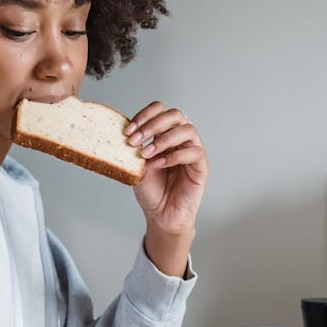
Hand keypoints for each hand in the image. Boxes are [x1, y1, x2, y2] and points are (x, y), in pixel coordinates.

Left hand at [126, 102, 208, 276]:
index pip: (160, 110)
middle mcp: (180, 140)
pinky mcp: (201, 167)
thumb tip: (125, 131)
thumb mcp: (136, 165)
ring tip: (146, 154)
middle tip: (135, 140)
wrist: (160, 215)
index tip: (127, 131)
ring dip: (163, 139)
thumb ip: (135, 148)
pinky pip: (194, 152)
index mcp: (165, 135)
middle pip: (175, 115)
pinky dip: (174, 156)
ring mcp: (193, 152)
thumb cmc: (151, 191)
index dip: (144, 115)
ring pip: (187, 130)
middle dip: (153, 124)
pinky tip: (159, 164)